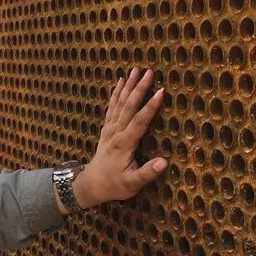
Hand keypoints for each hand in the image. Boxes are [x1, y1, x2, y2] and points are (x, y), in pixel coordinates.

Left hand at [72, 67, 166, 209]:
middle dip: (139, 88)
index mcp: (124, 144)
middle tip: (149, 72)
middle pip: (128, 107)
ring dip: (127, 86)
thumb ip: (147, 173)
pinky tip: (119, 82)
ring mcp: (109, 129)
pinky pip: (111, 107)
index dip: (151, 106)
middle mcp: (116, 132)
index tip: (162, 91)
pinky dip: (115, 93)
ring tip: (135, 69)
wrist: (92, 184)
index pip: (140, 121)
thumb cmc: (115, 185)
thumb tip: (164, 162)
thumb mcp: (132, 184)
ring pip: (119, 103)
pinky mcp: (106, 128)